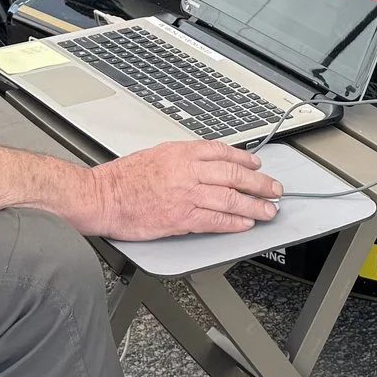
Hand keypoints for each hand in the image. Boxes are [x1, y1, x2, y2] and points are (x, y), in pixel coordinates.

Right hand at [73, 139, 282, 240]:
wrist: (101, 197)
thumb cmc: (122, 178)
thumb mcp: (156, 153)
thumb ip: (183, 157)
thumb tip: (207, 162)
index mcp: (181, 152)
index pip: (223, 152)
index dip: (245, 159)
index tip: (256, 164)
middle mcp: (187, 171)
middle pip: (234, 175)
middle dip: (259, 183)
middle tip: (274, 188)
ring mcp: (186, 195)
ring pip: (230, 199)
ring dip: (254, 205)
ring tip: (268, 210)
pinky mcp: (181, 219)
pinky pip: (215, 220)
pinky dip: (234, 222)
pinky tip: (246, 223)